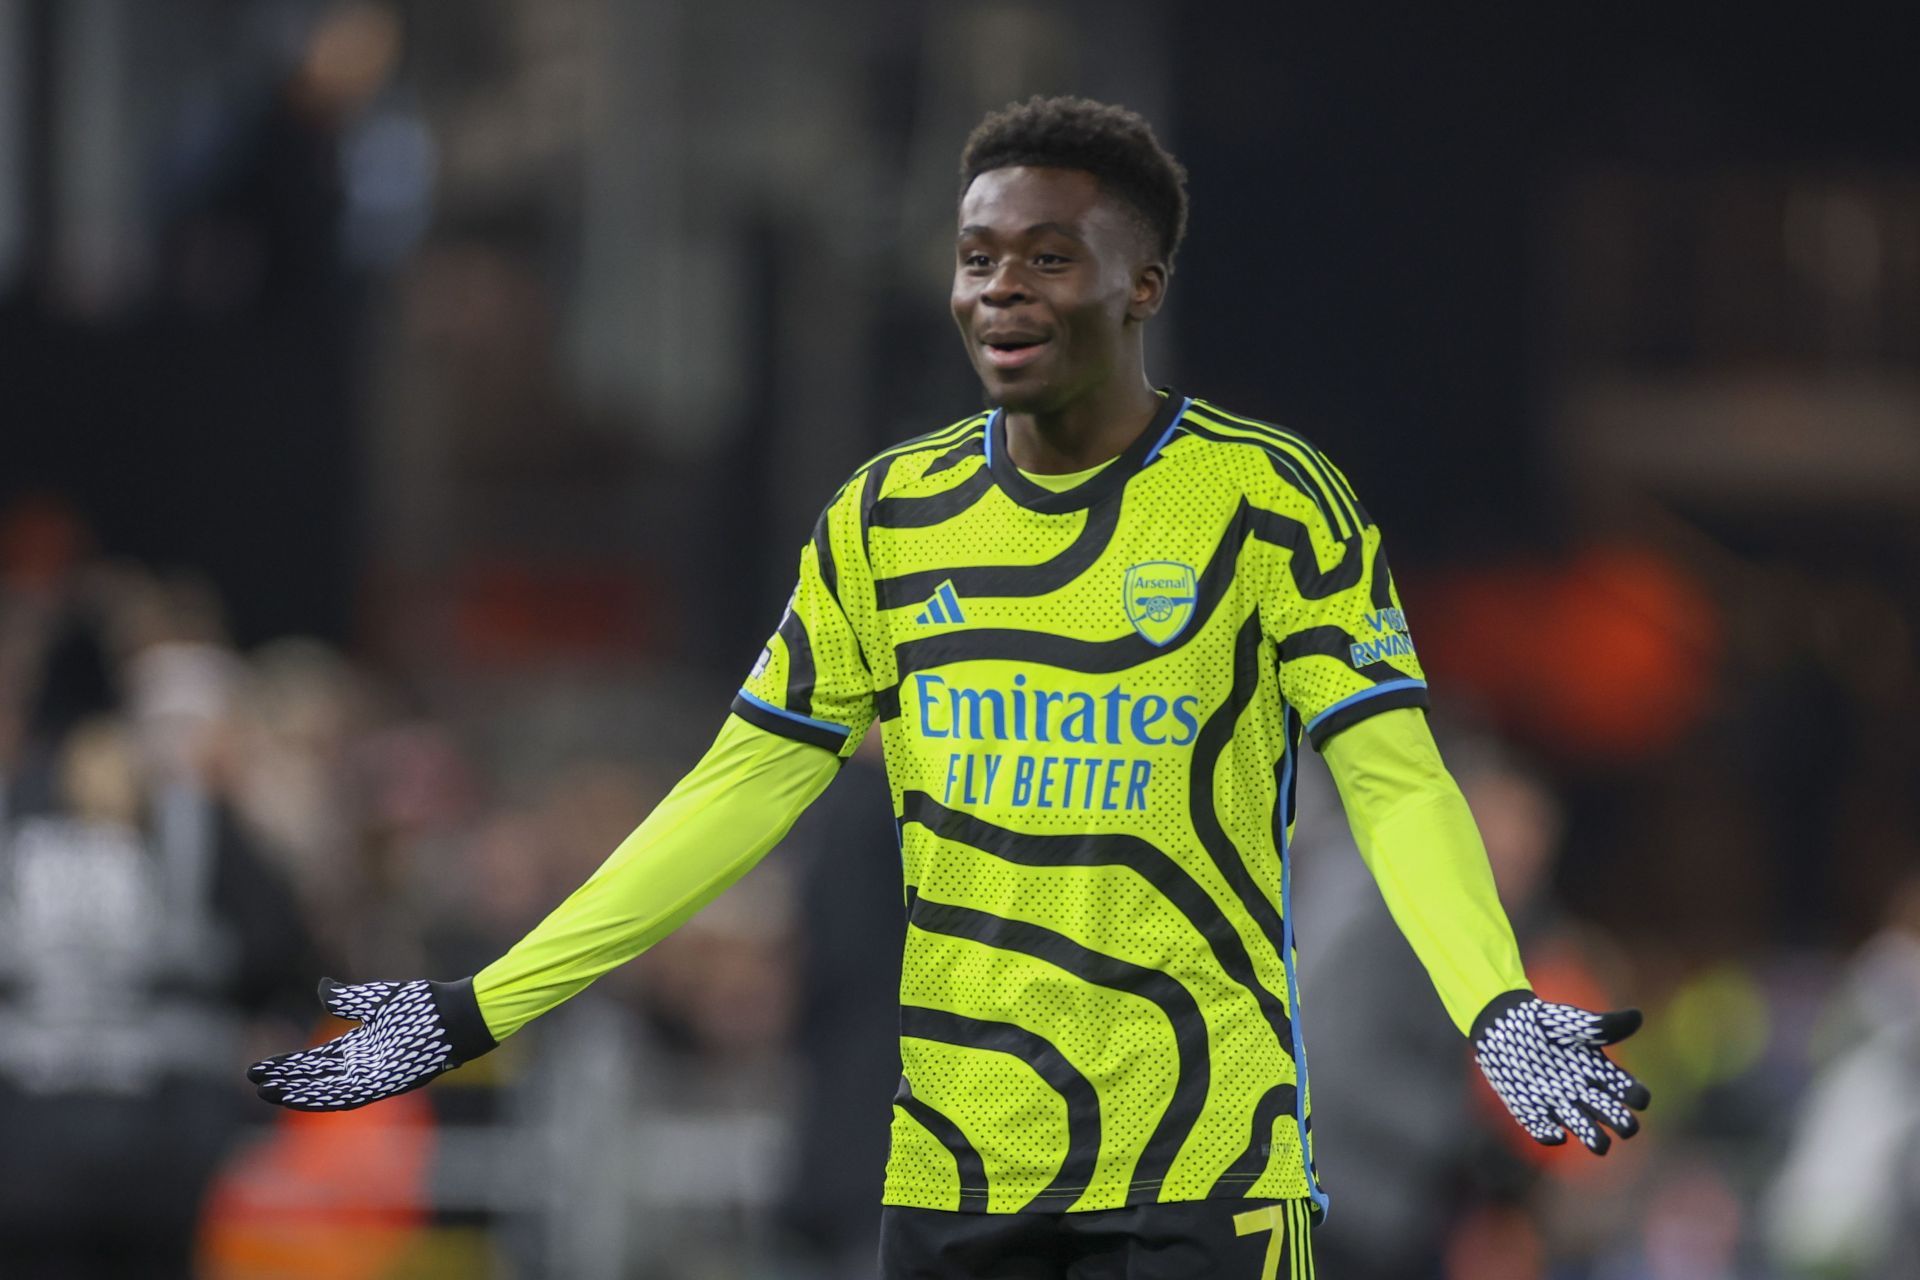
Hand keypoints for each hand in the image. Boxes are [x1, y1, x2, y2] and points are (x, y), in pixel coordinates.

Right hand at [248, 977, 496, 1110]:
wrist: (456, 1014)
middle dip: (286, 1081)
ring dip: (299, 1093)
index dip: (288, 1065)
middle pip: (316, 1078)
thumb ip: (347, 998)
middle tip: (254, 1082)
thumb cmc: (424, 1006)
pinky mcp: (388, 1084)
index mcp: (360, 1047)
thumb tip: (322, 987)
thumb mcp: (377, 999)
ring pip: (328, 1091)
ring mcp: (375, 1077)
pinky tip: (302, 1096)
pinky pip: (351, 1096)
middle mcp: (364, 1066)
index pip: (315, 1061)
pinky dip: (325, 1097)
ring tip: (267, 1092)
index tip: (259, 1066)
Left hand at [1471, 990, 1649, 1154]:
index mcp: (1601, 1072)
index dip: (1637, 1097)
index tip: (1636, 1097)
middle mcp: (1585, 1094)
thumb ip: (1605, 1024)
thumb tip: (1638, 1016)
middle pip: (1615, 1118)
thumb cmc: (1546, 1023)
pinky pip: (1544, 1132)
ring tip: (1598, 1141)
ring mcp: (1560, 1105)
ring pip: (1587, 1131)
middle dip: (1623, 1124)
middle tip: (1623, 1123)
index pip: (1630, 1092)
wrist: (1505, 1026)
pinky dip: (1550, 1136)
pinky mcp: (1532, 1112)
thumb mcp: (1575, 1023)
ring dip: (1594, 1138)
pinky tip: (1557, 1134)